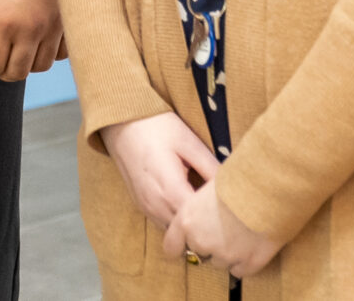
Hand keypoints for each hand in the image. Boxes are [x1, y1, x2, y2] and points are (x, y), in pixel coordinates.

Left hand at [0, 0, 66, 79]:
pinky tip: (35, 36)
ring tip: (13, 43)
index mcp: (4, 23)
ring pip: (40, 66)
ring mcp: (54, 26)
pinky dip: (48, 51)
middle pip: (15, 73)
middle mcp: (32, 30)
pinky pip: (62, 53)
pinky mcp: (67, 19)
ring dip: (24, 61)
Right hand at [101, 111, 219, 229]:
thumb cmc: (156, 127)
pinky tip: (186, 203)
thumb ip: (211, 167)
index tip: (230, 207)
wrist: (120, 122)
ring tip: (204, 208)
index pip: (202, 222)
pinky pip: (163, 223)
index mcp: (172, 191)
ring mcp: (147, 208)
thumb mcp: (189, 142)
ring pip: (175, 232)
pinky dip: (176, 220)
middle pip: (189, 232)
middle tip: (221, 210)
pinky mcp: (141, 205)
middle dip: (206, 224)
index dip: (219, 216)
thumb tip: (233, 186)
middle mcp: (157, 206)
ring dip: (189, 224)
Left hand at [164, 172, 282, 278]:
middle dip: (209, 243)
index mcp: (187, 220)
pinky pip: (241, 270)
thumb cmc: (237, 178)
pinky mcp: (248, 263)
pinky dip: (245, 261)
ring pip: (221, 262)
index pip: (171, 246)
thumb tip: (203, 207)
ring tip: (242, 232)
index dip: (179, 245)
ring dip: (228, 252)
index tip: (184, 245)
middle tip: (224, 226)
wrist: (265, 189)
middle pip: (200, 252)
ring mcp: (225, 255)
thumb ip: (200, 204)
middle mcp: (202, 241)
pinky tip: (252, 245)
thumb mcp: (208, 185)